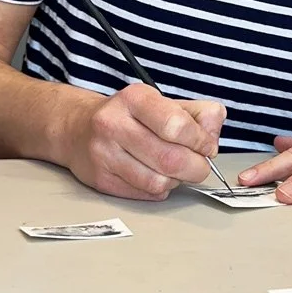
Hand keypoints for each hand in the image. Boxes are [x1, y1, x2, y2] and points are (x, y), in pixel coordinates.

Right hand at [62, 83, 225, 199]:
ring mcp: (103, 153)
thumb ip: (199, 114)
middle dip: (196, 168)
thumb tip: (213, 135)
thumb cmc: (130, 116)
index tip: (208, 146)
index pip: (177, 125)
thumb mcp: (165, 102)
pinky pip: (144, 194)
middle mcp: (114, 124)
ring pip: (158, 181)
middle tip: (200, 166)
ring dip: (177, 180)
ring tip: (176, 170)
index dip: (201, 141)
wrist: (77, 128)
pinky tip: (157, 175)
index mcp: (135, 98)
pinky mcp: (100, 179)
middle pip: (170, 159)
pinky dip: (160, 189)